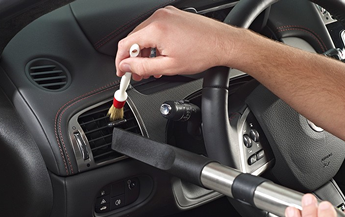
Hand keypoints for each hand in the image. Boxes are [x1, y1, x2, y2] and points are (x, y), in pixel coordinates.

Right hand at [115, 6, 240, 78]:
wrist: (223, 43)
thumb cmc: (203, 52)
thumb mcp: (169, 66)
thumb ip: (143, 67)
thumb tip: (126, 66)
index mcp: (156, 28)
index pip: (126, 44)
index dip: (121, 60)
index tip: (122, 71)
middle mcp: (160, 17)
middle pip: (135, 38)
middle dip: (134, 58)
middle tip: (137, 74)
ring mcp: (167, 14)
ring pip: (145, 34)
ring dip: (145, 52)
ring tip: (152, 69)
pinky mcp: (174, 16)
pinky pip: (157, 29)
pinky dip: (155, 44)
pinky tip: (161, 57)